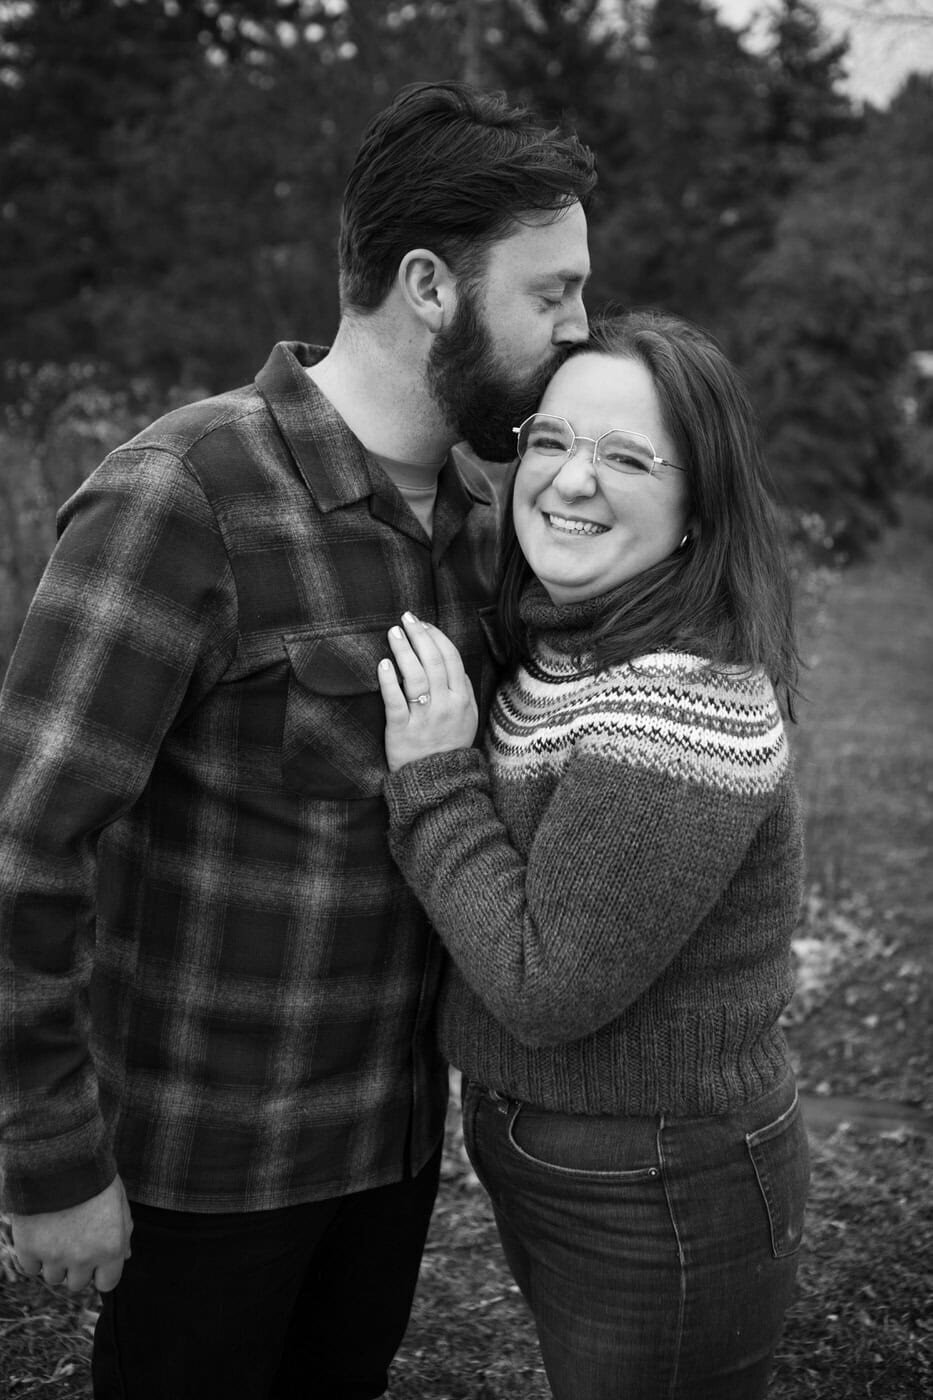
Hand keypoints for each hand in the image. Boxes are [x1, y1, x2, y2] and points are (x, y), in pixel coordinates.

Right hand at [11, 1175, 133, 1293]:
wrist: (61, 1159)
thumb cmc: (95, 1177)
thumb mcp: (119, 1201)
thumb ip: (124, 1232)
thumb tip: (126, 1256)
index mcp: (111, 1248)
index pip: (107, 1283)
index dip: (101, 1271)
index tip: (96, 1257)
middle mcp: (84, 1258)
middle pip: (77, 1283)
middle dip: (77, 1266)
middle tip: (74, 1240)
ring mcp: (54, 1256)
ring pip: (53, 1278)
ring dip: (55, 1262)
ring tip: (57, 1233)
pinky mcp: (29, 1249)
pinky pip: (30, 1268)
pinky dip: (34, 1256)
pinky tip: (41, 1234)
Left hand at [378, 612, 477, 771]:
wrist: (438, 780)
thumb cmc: (450, 745)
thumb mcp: (468, 717)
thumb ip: (463, 690)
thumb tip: (453, 664)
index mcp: (462, 698)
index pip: (450, 658)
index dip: (436, 636)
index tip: (423, 623)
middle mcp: (445, 704)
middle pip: (432, 661)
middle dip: (419, 635)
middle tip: (406, 618)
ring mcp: (424, 716)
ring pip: (414, 676)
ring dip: (403, 650)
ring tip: (393, 633)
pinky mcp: (402, 729)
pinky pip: (395, 700)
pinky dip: (388, 680)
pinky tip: (382, 664)